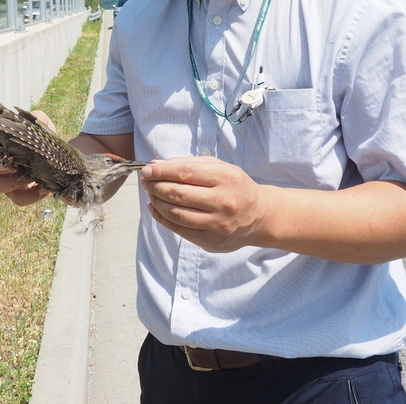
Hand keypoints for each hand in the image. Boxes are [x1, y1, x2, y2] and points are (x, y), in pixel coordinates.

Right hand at [0, 109, 55, 205]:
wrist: (62, 159)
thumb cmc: (45, 140)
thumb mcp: (43, 126)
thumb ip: (37, 118)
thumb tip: (29, 121)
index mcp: (1, 145)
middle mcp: (0, 164)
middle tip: (7, 163)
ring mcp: (8, 181)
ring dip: (10, 181)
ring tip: (27, 176)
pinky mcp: (20, 194)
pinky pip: (18, 199)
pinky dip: (30, 195)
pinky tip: (42, 188)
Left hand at [140, 157, 267, 252]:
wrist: (259, 216)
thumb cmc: (235, 186)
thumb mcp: (219, 167)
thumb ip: (188, 164)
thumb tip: (156, 165)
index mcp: (225, 177)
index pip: (184, 173)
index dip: (161, 171)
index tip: (147, 170)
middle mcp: (223, 201)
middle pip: (177, 194)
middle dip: (155, 186)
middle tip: (146, 182)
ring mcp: (217, 224)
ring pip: (176, 213)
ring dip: (157, 203)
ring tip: (151, 195)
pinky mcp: (211, 241)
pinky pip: (180, 230)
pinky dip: (162, 219)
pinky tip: (156, 209)